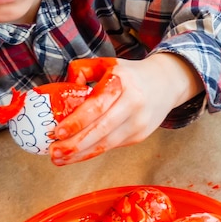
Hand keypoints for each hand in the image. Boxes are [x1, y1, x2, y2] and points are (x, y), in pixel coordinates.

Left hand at [50, 54, 203, 165]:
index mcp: (122, 82)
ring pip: (107, 144)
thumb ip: (82, 70)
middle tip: (54, 152)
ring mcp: (139, 123)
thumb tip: (64, 89)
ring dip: (81, 154)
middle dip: (75, 144)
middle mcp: (133, 103)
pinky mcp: (140, 136)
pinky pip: (112, 146)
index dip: (77, 121)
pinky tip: (75, 155)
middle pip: (102, 130)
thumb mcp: (107, 63)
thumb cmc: (129, 73)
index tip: (57, 131)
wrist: (167, 82)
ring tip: (59, 158)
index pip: (97, 106)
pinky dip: (92, 152)